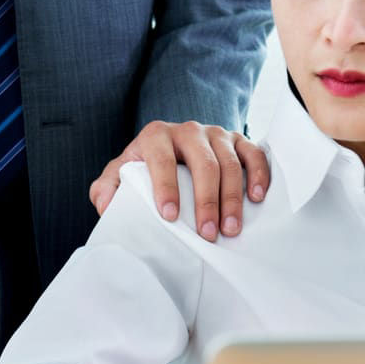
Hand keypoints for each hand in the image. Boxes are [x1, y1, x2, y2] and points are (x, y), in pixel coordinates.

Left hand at [89, 121, 269, 240]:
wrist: (170, 148)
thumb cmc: (144, 167)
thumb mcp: (120, 174)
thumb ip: (106, 188)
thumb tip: (106, 206)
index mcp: (156, 135)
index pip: (161, 160)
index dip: (166, 187)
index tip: (170, 217)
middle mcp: (188, 130)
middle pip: (203, 164)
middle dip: (206, 201)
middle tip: (207, 234)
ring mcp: (216, 133)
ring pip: (230, 163)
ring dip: (232, 198)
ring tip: (230, 229)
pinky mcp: (238, 140)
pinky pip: (254, 153)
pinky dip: (258, 174)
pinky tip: (257, 198)